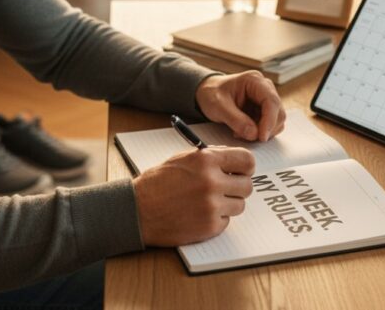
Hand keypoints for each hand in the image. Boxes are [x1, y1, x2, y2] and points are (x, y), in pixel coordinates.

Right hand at [132, 147, 255, 245]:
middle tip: (226, 189)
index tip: (242, 172)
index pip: (247, 160)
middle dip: (238, 187)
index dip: (246, 167)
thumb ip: (210, 157)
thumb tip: (233, 159)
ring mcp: (212, 206)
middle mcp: (212, 181)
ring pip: (239, 205)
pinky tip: (199, 214)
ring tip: (207, 202)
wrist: (137, 210)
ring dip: (228, 204)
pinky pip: (227, 221)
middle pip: (247, 186)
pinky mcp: (209, 226)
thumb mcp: (182, 159)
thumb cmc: (157, 183)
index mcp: (206, 160)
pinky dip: (217, 219)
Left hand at [195, 71, 285, 141]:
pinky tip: (244, 132)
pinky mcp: (264, 110)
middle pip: (278, 112)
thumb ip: (235, 119)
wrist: (208, 93)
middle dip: (266, 129)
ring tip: (240, 133)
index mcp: (255, 81)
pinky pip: (270, 126)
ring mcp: (266, 100)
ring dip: (262, 132)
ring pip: (276, 121)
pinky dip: (260, 133)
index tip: (262, 137)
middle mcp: (265, 88)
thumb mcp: (218, 106)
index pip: (271, 101)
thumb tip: (254, 134)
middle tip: (247, 137)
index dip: (270, 121)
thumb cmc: (211, 94)